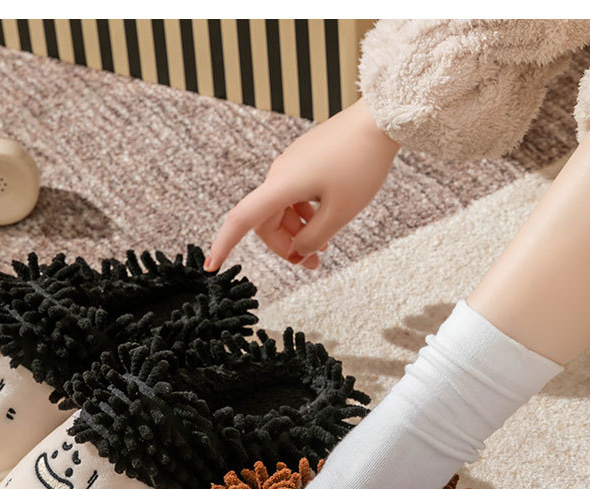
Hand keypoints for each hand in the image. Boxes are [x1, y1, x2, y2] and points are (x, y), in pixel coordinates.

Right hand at [204, 98, 397, 271]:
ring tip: (325, 248)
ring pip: (282, 210)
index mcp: (282, 185)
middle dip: (286, 247)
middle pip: (266, 221)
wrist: (378, 120)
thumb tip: (299, 251)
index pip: (242, 219)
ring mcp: (291, 164)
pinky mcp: (304, 159)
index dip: (224, 244)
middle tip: (313, 265)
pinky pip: (294, 195)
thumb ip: (314, 238)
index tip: (211, 266)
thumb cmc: (361, 165)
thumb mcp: (341, 213)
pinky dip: (305, 214)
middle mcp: (279, 173)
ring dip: (298, 232)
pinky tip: (326, 221)